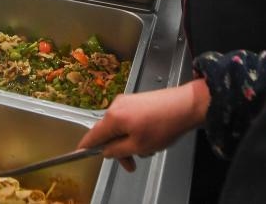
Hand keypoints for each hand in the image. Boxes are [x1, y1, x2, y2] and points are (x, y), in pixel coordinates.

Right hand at [78, 80, 209, 172]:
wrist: (185, 105)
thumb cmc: (162, 127)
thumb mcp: (138, 146)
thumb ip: (117, 150)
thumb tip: (105, 151)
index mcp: (113, 117)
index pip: (93, 134)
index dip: (87, 146)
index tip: (80, 153)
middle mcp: (116, 106)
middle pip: (108, 132)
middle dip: (117, 149)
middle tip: (131, 165)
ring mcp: (127, 101)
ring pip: (121, 127)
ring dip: (129, 142)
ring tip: (147, 151)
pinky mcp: (138, 100)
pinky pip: (129, 120)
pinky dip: (135, 132)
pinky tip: (150, 139)